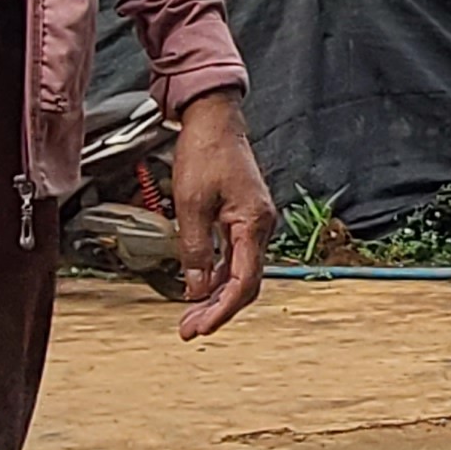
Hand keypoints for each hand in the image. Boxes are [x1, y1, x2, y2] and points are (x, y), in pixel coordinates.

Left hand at [168, 89, 269, 339]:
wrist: (214, 120)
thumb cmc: (204, 153)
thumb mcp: (190, 204)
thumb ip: (195, 249)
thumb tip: (196, 289)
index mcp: (253, 223)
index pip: (243, 282)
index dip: (221, 310)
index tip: (199, 328)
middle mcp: (261, 227)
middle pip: (245, 283)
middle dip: (217, 309)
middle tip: (188, 329)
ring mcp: (254, 222)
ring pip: (239, 272)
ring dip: (215, 295)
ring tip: (189, 315)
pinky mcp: (244, 218)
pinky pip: (235, 256)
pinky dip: (217, 275)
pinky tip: (199, 286)